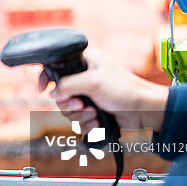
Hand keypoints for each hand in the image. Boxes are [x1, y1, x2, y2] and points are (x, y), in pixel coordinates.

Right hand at [37, 49, 168, 133]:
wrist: (144, 110)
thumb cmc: (124, 89)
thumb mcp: (92, 81)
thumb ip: (67, 85)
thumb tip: (53, 94)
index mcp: (83, 61)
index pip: (55, 66)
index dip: (45, 77)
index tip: (41, 89)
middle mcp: (83, 77)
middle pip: (58, 94)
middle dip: (69, 104)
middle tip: (82, 104)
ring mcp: (87, 94)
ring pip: (67, 109)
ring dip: (79, 115)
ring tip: (94, 113)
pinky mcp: (92, 109)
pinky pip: (78, 120)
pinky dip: (86, 123)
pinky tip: (97, 122)